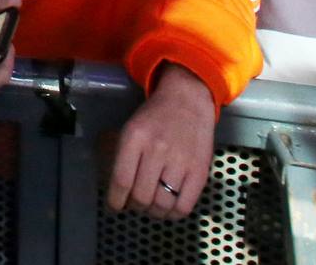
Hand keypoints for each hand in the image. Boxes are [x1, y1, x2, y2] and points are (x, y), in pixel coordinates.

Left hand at [106, 64, 215, 218]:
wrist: (188, 100)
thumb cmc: (155, 116)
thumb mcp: (131, 128)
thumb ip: (124, 157)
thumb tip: (119, 193)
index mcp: (135, 137)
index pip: (121, 180)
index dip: (115, 200)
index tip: (114, 207)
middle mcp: (157, 149)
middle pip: (141, 196)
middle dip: (135, 206)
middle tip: (135, 204)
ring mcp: (181, 161)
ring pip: (162, 204)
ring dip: (153, 213)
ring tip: (151, 207)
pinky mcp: (200, 171)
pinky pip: (184, 206)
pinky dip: (174, 214)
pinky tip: (169, 209)